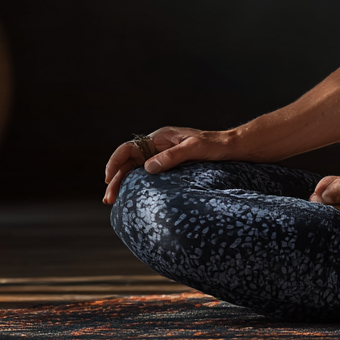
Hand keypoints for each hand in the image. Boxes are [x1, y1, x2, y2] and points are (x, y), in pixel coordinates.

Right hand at [102, 125, 232, 203]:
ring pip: (135, 170)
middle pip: (129, 161)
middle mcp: (158, 146)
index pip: (130, 148)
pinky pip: (147, 176)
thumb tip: (148, 167)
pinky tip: (131, 197)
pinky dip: (136, 185)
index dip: (116, 161)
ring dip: (123, 183)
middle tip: (109, 198)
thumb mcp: (194, 148)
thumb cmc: (215, 145)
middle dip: (116, 178)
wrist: (231, 149)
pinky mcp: (169, 167)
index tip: (109, 178)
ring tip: (113, 201)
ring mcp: (163, 157)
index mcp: (161, 137)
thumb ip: (172, 156)